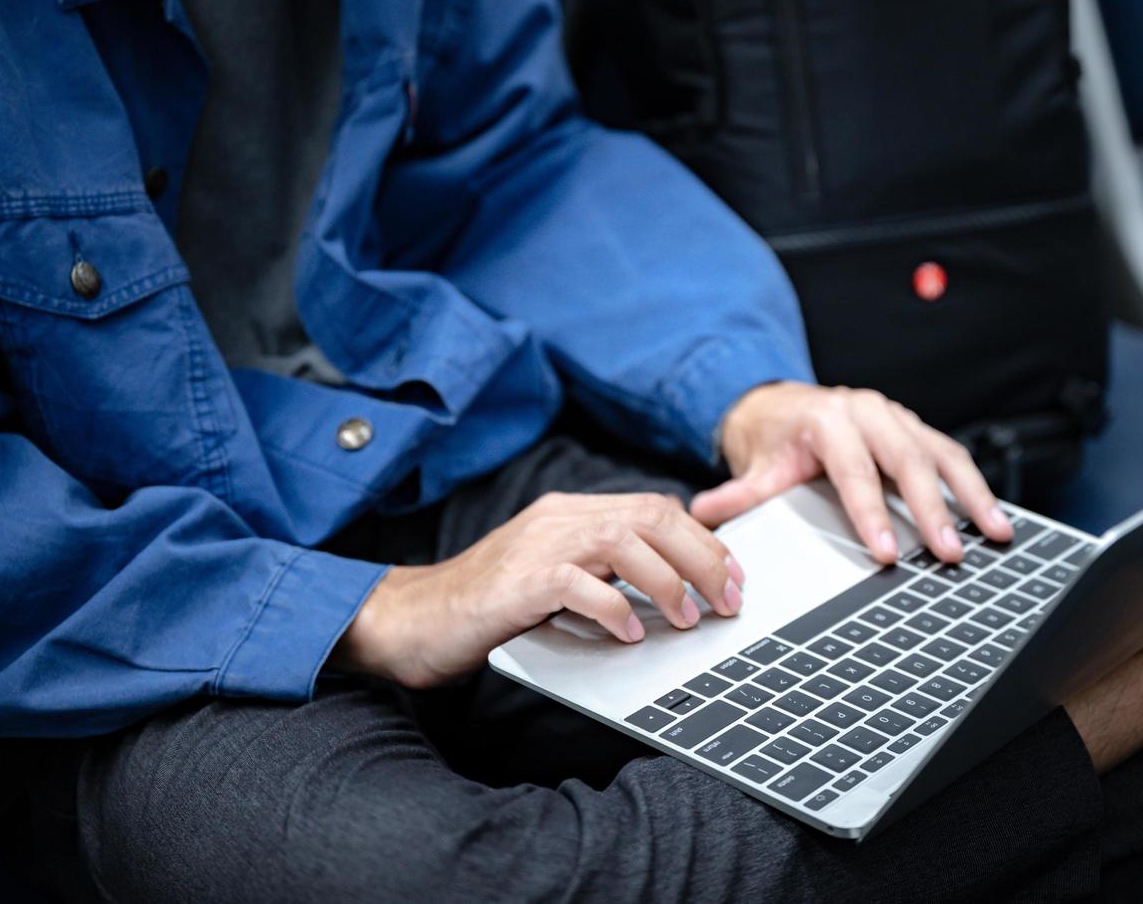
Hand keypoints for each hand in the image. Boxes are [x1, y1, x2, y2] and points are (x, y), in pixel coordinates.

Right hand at [332, 492, 745, 687]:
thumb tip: (670, 591)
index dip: (702, 541)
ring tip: (687, 619)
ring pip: (624, 540)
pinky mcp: (517, 582)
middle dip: (702, 557)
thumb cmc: (484, 607)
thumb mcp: (552, 578)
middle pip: (652, 516)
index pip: (654, 509)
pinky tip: (629, 633)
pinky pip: (579, 584)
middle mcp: (558, 519)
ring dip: (668, 581)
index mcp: (569, 514)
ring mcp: (537, 546)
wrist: (409, 619)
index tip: (733, 578)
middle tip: (726, 600)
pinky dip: (613, 607)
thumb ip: (600, 572)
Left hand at [691, 382, 1012, 563]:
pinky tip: (994, 518)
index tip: (890, 552)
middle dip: (933, 509)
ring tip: (996, 535)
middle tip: (949, 553)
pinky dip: (975, 486)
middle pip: (909, 461)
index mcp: (829, 419)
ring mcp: (897, 418)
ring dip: (972, 496)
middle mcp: (868, 412)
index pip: (856, 472)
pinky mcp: (916, 429)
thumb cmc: (776, 438)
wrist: (785, 406)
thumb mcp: (756, 465)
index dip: (873, 514)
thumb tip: (706, 511)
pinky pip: (951, 455)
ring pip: (942, 455)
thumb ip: (738, 493)